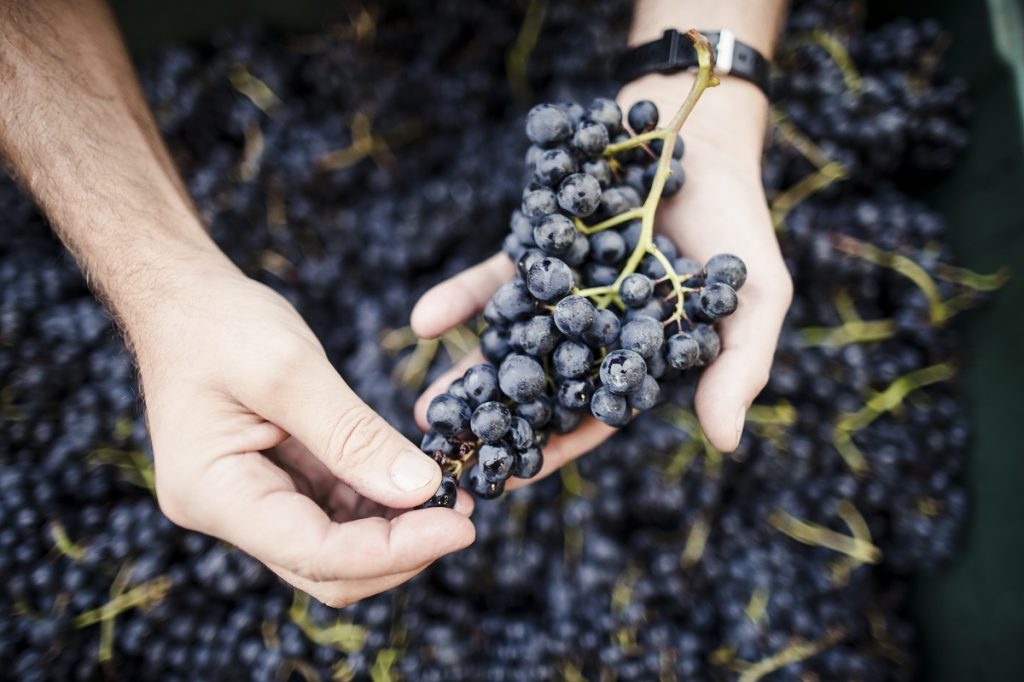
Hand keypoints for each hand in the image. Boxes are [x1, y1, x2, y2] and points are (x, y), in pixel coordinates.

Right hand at [131, 260, 475, 606]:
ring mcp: (250, 502)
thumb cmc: (218, 323)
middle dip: (400, 550)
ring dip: (396, 530)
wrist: (182, 299)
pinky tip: (418, 480)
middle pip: (326, 568)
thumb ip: (354, 435)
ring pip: (335, 547)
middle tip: (463, 514)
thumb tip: (421, 490)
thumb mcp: (290, 370)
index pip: (315, 553)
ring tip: (451, 494)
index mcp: (215, 495)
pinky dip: (378, 503)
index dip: (394, 550)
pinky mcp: (275, 482)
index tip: (461, 526)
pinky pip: (334, 511)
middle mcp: (227, 513)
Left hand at [410, 76, 790, 477]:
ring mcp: (560, 291)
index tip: (508, 481)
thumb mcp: (756, 298)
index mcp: (638, 355)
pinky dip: (462, 301)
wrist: (699, 133)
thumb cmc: (736, 223)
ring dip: (468, 376)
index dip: (554, 449)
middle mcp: (593, 330)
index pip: (592, 414)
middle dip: (497, 422)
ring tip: (424, 410)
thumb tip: (724, 443)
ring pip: (509, 343)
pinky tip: (424, 323)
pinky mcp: (534, 248)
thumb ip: (737, 367)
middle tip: (450, 454)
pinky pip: (493, 282)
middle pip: (540, 386)